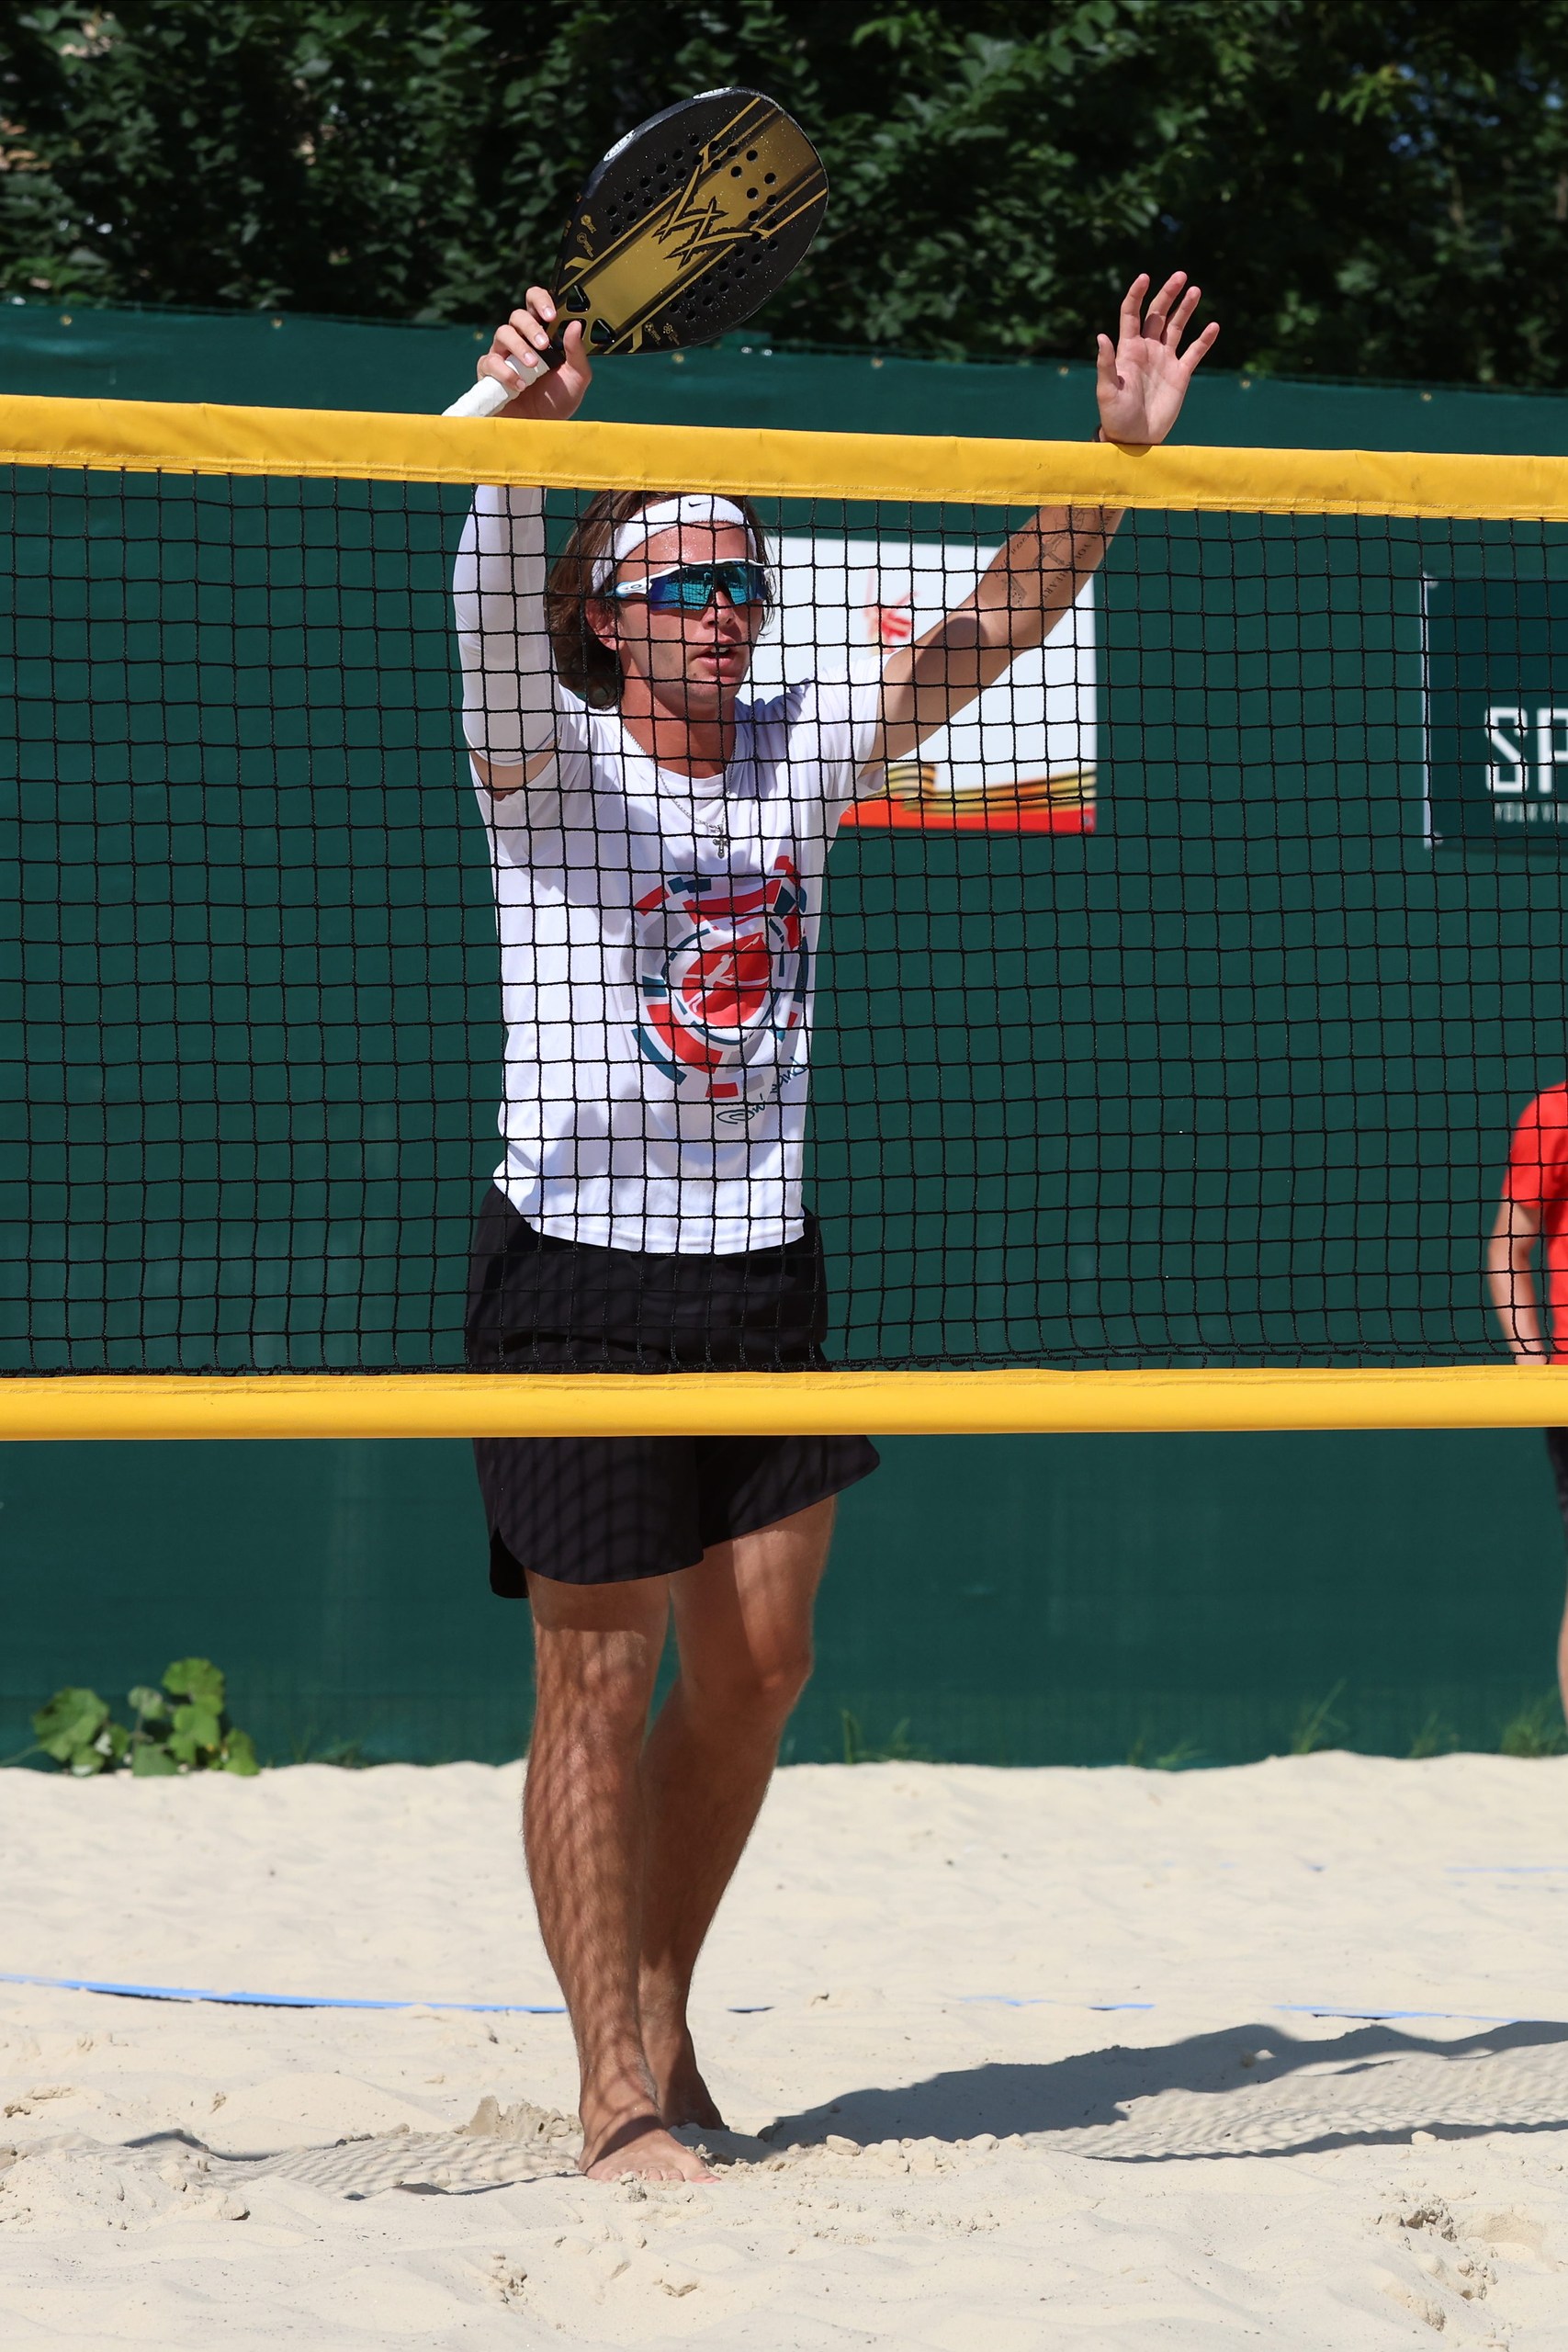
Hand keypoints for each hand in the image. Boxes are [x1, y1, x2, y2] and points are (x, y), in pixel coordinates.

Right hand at [476, 286, 592, 420]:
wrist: (541, 430)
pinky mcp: (489, 372)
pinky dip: (505, 372)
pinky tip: (519, 385)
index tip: (551, 314)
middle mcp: (520, 340)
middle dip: (531, 327)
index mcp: (541, 334)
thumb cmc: (557, 402)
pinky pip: (490, 362)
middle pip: (517, 315)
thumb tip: (575, 325)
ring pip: (503, 333)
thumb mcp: (576, 378)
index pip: (535, 304)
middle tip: (543, 345)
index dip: (540, 300)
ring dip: (519, 347)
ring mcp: (503, 354)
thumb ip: (577, 353)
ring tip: (533, 366)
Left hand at [1096, 272, 1217, 446]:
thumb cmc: (1116, 416)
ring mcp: (1165, 360)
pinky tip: (1213, 326)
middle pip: (1158, 314)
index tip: (1144, 277)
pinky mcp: (1180, 374)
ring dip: (1186, 309)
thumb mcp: (1107, 391)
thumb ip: (1106, 364)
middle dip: (1168, 294)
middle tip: (1181, 276)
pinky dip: (1204, 340)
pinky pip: (1194, 352)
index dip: (1136, 295)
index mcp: (1128, 350)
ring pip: (1177, 327)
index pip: (1131, 314)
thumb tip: (1101, 336)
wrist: (1134, 439)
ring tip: (1195, 290)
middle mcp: (1147, 349)